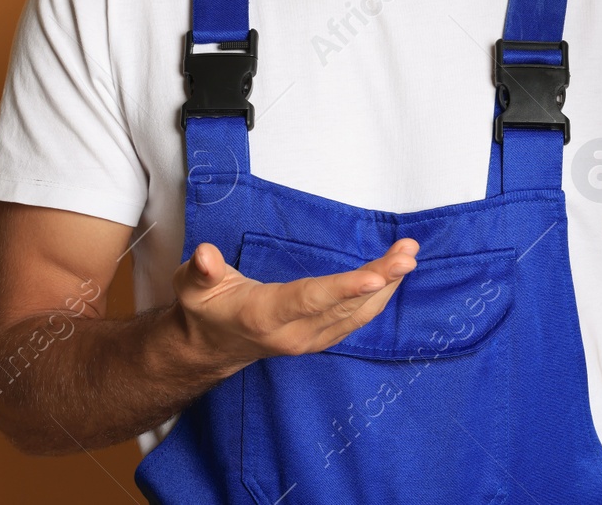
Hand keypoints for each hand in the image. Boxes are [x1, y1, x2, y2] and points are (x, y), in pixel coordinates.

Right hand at [169, 237, 418, 368]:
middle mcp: (294, 333)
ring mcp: (311, 339)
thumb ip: (201, 271)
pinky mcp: (321, 337)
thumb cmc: (203, 310)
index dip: (345, 289)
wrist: (210, 349)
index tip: (377, 277)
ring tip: (409, 254)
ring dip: (387, 284)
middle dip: (381, 279)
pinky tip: (395, 274)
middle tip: (408, 253)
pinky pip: (357, 318)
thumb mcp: (192, 287)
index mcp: (264, 316)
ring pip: (358, 313)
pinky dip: (380, 295)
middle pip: (344, 306)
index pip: (310, 300)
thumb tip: (205, 255)